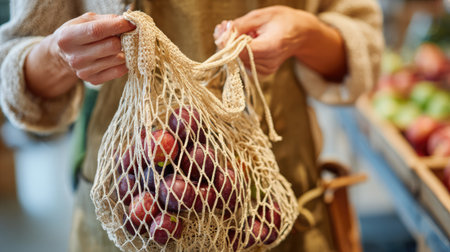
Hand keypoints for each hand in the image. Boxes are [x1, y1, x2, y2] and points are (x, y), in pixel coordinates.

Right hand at [25, 13, 134, 97]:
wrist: (65, 54)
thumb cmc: (79, 33)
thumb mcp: (87, 20)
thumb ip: (107, 20)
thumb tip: (129, 23)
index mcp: (68, 37)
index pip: (97, 31)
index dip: (117, 26)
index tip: (131, 23)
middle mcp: (75, 56)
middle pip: (111, 46)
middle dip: (122, 38)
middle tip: (124, 35)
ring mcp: (84, 71)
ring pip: (118, 59)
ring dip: (124, 51)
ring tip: (120, 46)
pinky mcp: (94, 80)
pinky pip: (119, 71)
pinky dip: (124, 63)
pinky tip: (119, 56)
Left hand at [214, 6, 345, 79]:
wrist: (300, 34)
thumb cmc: (282, 21)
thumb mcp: (261, 16)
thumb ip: (240, 25)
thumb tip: (222, 34)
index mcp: (271, 47)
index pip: (240, 50)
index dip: (227, 40)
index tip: (223, 28)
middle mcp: (268, 63)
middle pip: (236, 56)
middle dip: (226, 41)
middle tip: (226, 25)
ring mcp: (265, 71)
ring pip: (237, 60)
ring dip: (232, 46)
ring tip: (241, 31)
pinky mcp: (262, 73)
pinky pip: (242, 63)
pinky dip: (239, 52)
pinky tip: (246, 41)